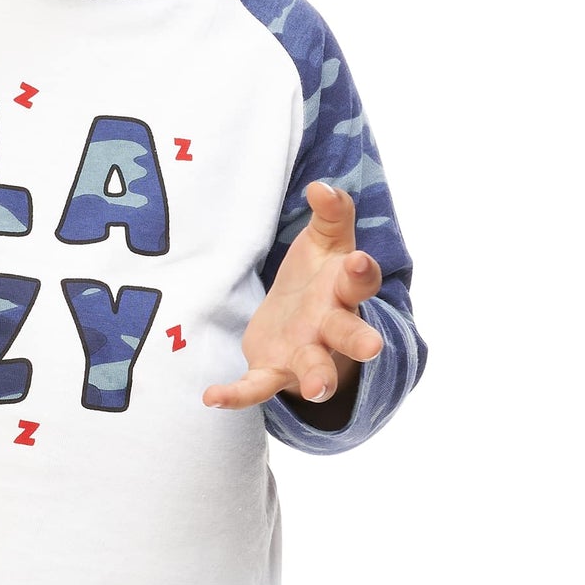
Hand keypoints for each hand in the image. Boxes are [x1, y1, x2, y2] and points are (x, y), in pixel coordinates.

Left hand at [203, 178, 382, 409]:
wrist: (297, 326)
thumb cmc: (318, 279)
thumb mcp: (327, 242)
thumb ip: (332, 214)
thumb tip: (322, 187)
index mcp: (343, 290)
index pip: (360, 280)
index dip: (361, 271)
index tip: (359, 261)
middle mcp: (330, 326)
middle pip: (349, 333)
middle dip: (359, 340)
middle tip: (372, 347)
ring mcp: (304, 353)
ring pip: (315, 369)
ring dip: (319, 379)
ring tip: (317, 390)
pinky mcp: (273, 371)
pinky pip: (257, 387)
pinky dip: (236, 395)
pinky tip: (212, 397)